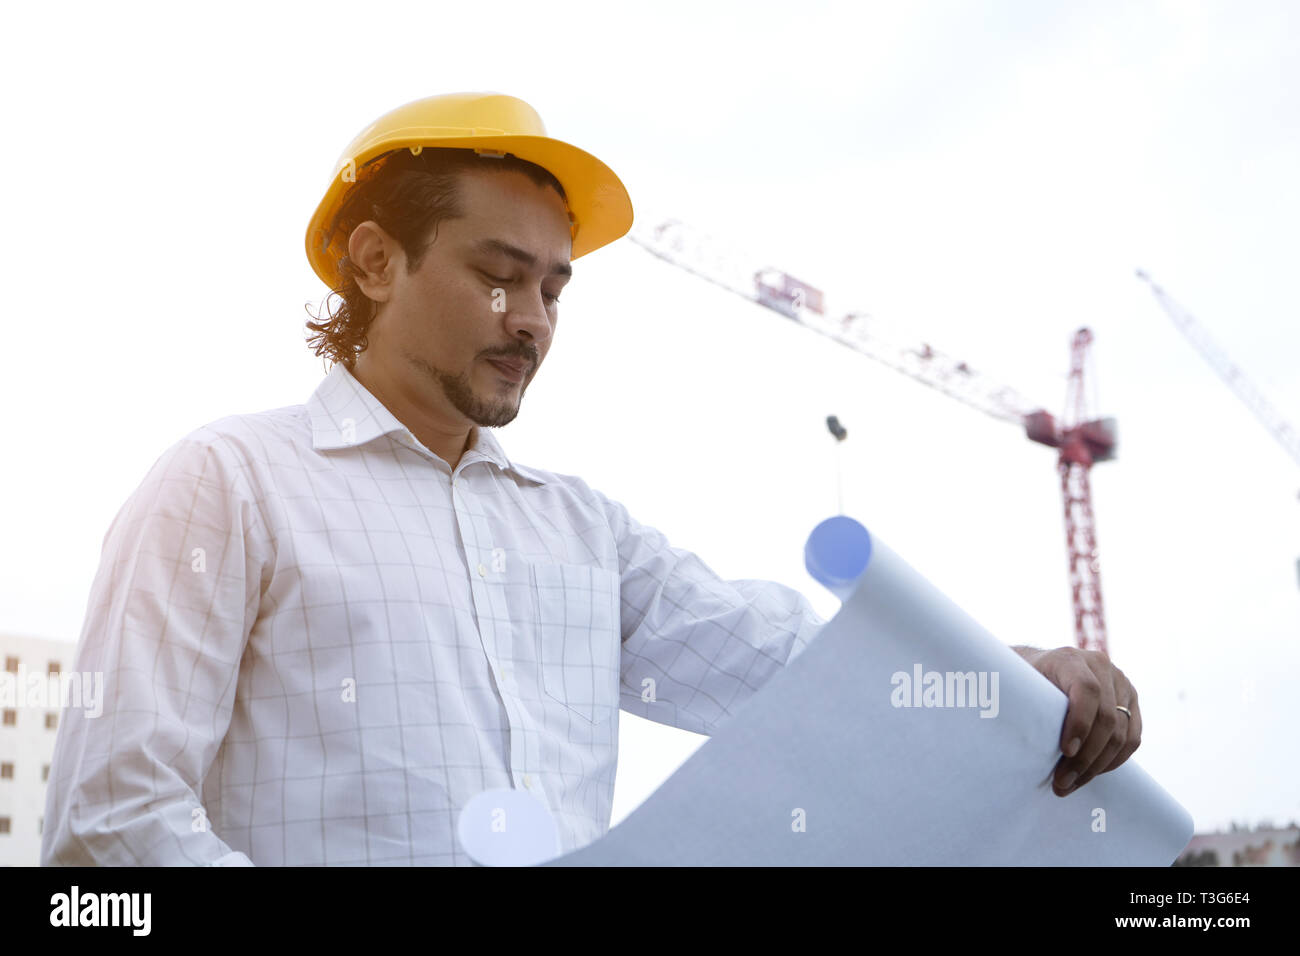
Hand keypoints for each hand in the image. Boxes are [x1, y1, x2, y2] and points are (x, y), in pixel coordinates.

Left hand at [1018, 647, 1141, 795]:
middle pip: (1107, 719)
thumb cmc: (1022, 681)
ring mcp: (1120, 682)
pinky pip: (1132, 738)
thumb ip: (1011, 695)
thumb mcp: (1014, 682)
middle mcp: (1100, 666)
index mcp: (1069, 658)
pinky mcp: (1130, 700)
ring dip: (1098, 766)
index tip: (1064, 751)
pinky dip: (1114, 760)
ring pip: (1122, 733)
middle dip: (1085, 757)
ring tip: (1071, 784)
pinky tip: (1092, 773)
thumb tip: (989, 717)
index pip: (1087, 690)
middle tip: (1061, 782)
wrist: (1040, 669)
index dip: (1080, 723)